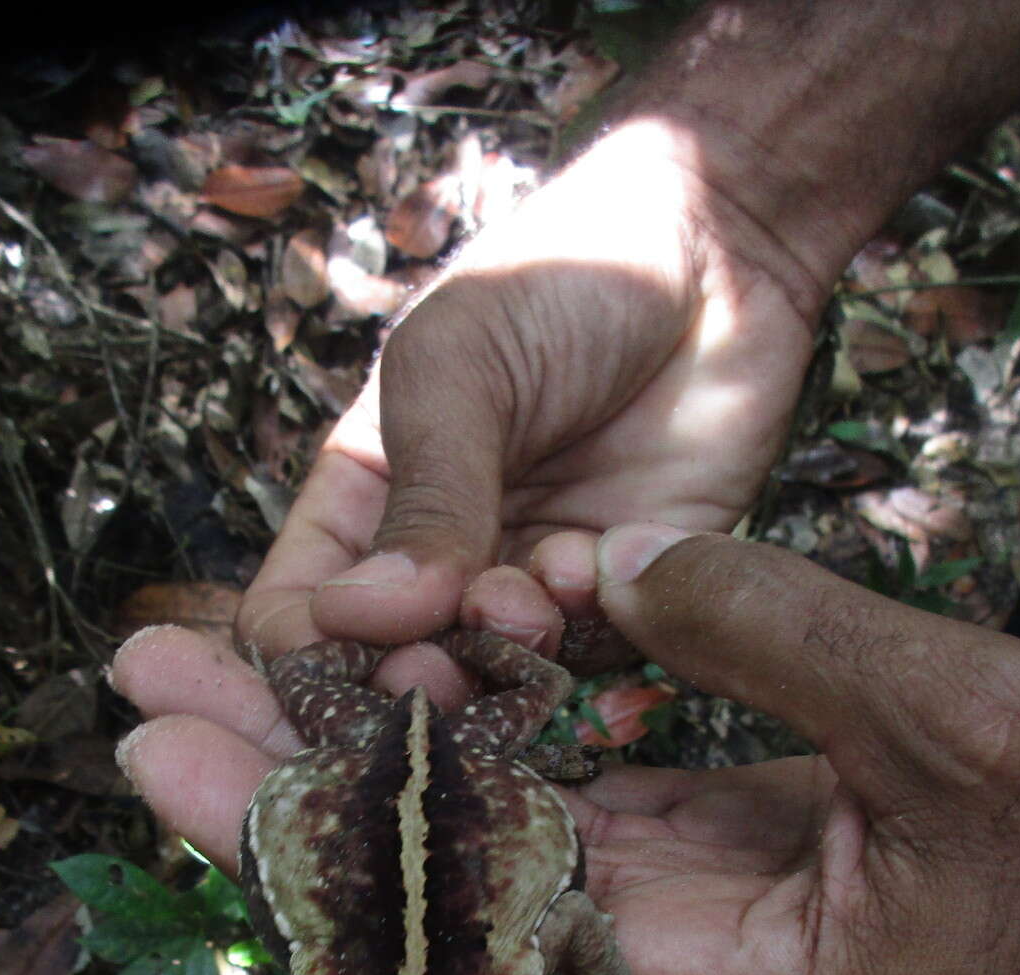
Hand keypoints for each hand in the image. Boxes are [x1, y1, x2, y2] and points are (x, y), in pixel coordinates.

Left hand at [118, 528, 1019, 974]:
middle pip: (433, 886)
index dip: (296, 835)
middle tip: (144, 696)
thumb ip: (777, 634)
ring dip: (364, 761)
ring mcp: (694, 917)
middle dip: (285, 789)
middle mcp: (670, 974)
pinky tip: (399, 687)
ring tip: (231, 678)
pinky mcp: (728, 860)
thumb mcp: (962, 722)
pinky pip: (573, 808)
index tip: (169, 761)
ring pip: (488, 843)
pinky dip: (484, 749)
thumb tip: (620, 561)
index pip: (449, 918)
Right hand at [239, 122, 827, 658]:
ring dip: (501, 657)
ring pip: (490, 677)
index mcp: (367, 495)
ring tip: (531, 599)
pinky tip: (593, 562)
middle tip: (435, 666)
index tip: (339, 660)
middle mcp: (443, 555)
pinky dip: (583, 631)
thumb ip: (422, 499)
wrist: (723, 248)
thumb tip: (357, 619)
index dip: (302, 657)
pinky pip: (588, 660)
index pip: (297, 611)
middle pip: (391, 668)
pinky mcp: (626, 593)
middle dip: (407, 681)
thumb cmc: (562, 280)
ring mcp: (533, 579)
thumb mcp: (460, 372)